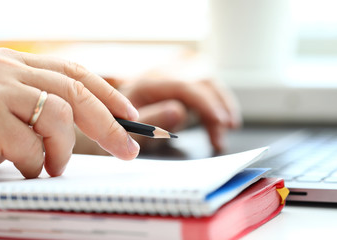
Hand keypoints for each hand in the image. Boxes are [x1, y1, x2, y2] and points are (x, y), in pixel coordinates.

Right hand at [0, 48, 139, 177]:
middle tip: (127, 149)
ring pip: (59, 115)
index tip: (129, 114)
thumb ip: (40, 105)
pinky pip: (30, 145)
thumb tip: (89, 124)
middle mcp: (8, 70)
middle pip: (76, 92)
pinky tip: (28, 168)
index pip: (73, 72)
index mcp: (17, 64)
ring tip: (55, 166)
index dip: (108, 93)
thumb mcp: (7, 103)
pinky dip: (36, 163)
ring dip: (65, 149)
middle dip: (109, 125)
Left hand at [120, 78, 240, 151]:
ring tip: (229, 126)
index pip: (184, 87)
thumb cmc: (116, 124)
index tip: (220, 121)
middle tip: (225, 131)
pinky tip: (222, 120)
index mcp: (148, 84)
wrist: (106, 117)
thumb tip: (179, 111)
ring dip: (222, 104)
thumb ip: (150, 120)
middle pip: (200, 82)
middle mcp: (162, 77)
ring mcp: (171, 80)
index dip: (205, 103)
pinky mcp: (178, 87)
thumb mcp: (128, 128)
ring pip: (206, 84)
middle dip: (217, 106)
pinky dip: (216, 104)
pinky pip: (204, 91)